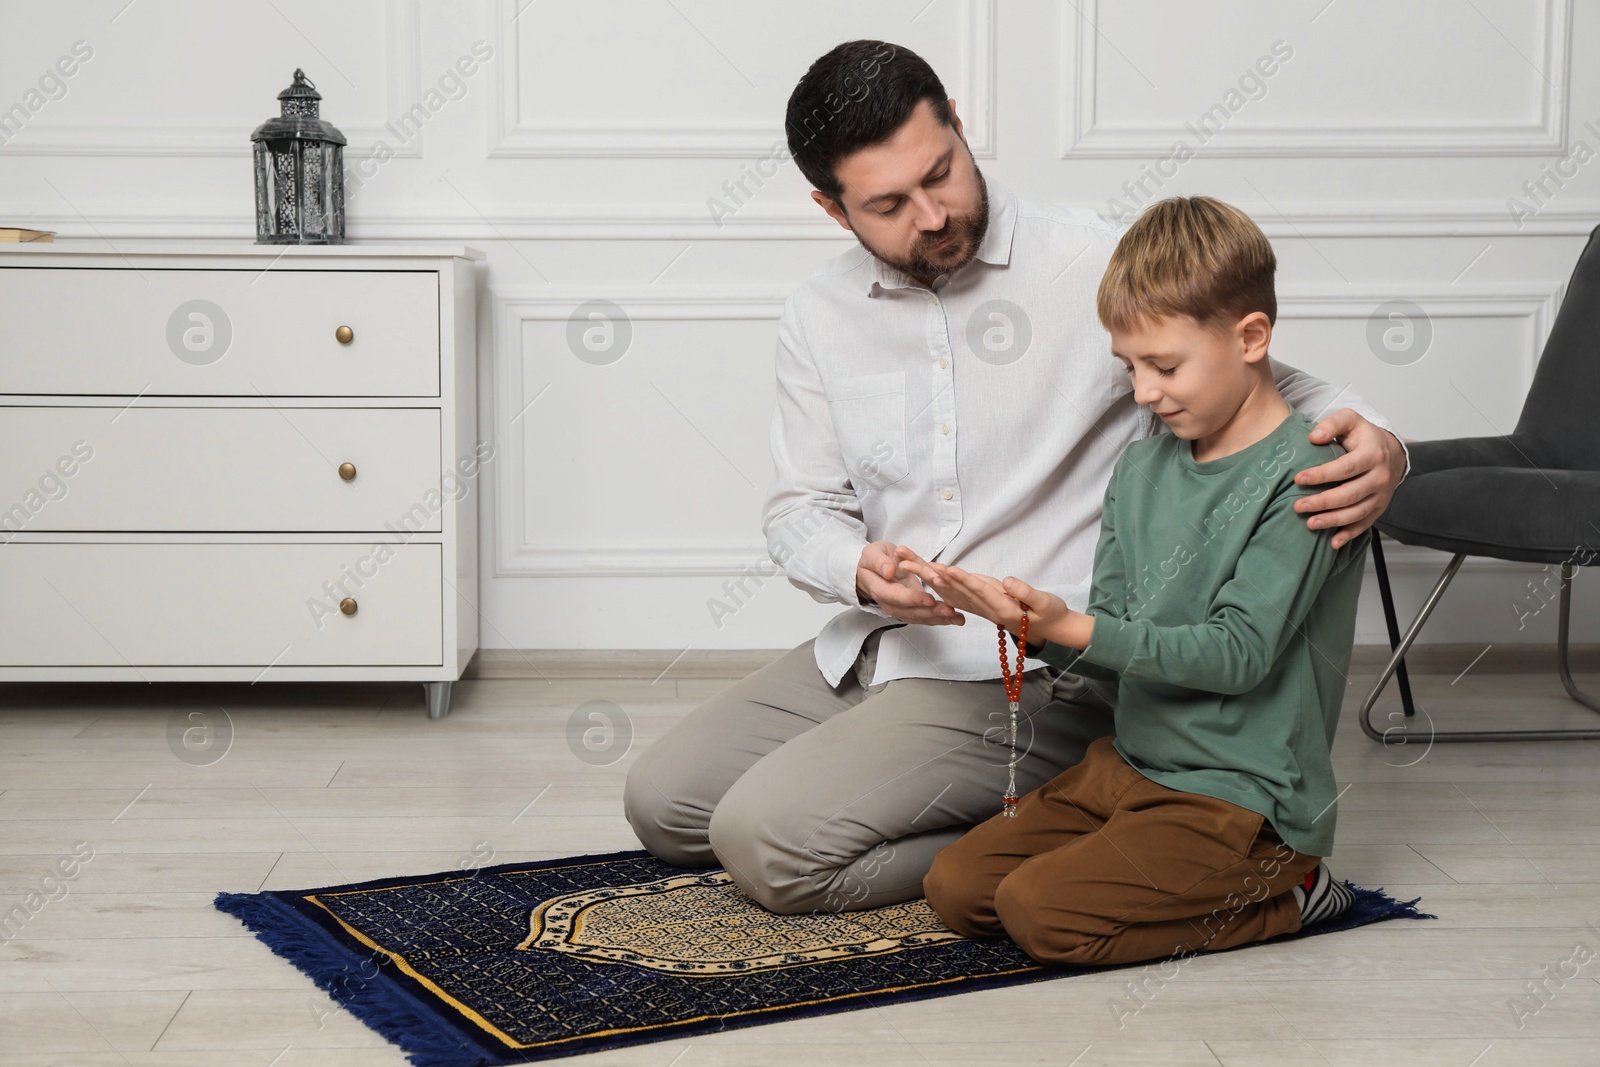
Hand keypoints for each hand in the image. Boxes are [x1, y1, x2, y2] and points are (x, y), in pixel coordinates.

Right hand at [855, 541, 961, 624]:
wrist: (873, 570)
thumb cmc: (874, 560)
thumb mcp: (873, 554)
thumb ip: (879, 562)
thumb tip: (889, 571)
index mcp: (879, 589)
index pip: (896, 596)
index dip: (913, 599)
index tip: (929, 598)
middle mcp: (890, 603)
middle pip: (910, 611)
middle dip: (931, 612)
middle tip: (949, 610)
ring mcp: (900, 609)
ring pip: (919, 617)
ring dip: (939, 619)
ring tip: (956, 617)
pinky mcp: (911, 609)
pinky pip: (924, 616)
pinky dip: (941, 619)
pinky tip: (956, 619)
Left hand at [895, 552, 1074, 642]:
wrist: (1049, 632)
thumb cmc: (1050, 615)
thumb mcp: (1045, 604)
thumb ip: (1027, 594)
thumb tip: (1009, 582)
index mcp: (1002, 609)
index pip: (978, 592)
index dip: (962, 580)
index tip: (947, 569)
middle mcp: (985, 610)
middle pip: (955, 591)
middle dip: (931, 576)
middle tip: (907, 562)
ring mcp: (980, 608)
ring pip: (950, 592)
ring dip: (928, 577)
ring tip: (907, 562)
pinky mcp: (980, 605)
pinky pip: (955, 595)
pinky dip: (939, 584)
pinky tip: (925, 575)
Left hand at [1294, 409, 1404, 549]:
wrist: (1390, 452)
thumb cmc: (1362, 436)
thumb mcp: (1350, 420)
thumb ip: (1332, 423)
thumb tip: (1314, 437)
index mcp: (1373, 454)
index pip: (1346, 467)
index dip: (1322, 475)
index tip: (1298, 479)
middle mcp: (1380, 477)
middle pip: (1350, 494)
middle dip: (1323, 502)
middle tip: (1298, 506)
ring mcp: (1381, 495)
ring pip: (1357, 512)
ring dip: (1333, 521)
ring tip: (1310, 524)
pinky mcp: (1379, 508)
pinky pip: (1365, 524)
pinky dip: (1349, 535)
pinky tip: (1332, 543)